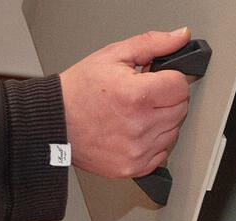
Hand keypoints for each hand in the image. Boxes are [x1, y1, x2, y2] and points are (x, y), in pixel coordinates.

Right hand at [60, 28, 191, 178]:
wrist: (54, 121)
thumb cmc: (79, 89)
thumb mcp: (112, 56)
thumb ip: (152, 44)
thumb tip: (181, 37)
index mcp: (136, 95)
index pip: (180, 86)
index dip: (169, 79)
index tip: (156, 80)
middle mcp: (140, 125)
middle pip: (180, 109)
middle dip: (166, 99)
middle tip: (142, 96)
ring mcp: (138, 150)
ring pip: (173, 131)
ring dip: (160, 121)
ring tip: (134, 113)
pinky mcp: (134, 167)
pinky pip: (161, 153)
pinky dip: (152, 143)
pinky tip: (133, 132)